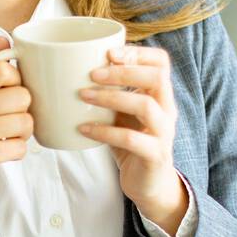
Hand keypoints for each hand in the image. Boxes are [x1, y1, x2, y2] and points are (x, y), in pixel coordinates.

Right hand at [0, 36, 32, 229]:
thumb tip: (5, 38)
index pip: (3, 69)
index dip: (17, 80)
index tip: (9, 92)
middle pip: (22, 96)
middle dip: (23, 110)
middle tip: (10, 118)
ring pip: (25, 122)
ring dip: (23, 132)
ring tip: (8, 134)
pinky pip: (20, 147)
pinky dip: (18, 150)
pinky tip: (3, 150)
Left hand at [77, 44, 187, 234]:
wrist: (148, 184)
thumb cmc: (130, 143)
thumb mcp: (122, 113)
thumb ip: (110, 93)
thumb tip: (69, 70)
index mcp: (160, 95)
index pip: (161, 62)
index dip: (138, 53)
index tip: (109, 52)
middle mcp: (167, 110)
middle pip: (157, 78)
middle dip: (123, 72)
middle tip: (92, 73)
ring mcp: (164, 133)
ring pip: (146, 106)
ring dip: (112, 97)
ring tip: (83, 95)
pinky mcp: (154, 156)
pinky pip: (131, 139)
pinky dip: (105, 131)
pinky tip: (84, 128)